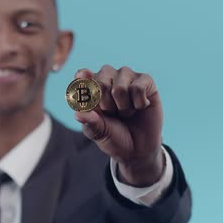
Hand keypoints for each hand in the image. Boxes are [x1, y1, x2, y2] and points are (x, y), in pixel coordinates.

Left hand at [74, 65, 164, 186]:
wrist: (138, 147)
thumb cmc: (113, 136)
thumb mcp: (98, 132)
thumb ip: (89, 122)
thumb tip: (78, 115)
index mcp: (90, 86)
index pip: (82, 76)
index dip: (82, 78)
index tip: (82, 78)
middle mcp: (107, 75)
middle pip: (101, 84)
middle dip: (107, 106)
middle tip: (113, 113)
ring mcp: (126, 75)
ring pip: (119, 89)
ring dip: (123, 108)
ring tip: (126, 111)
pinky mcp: (145, 79)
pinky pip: (138, 89)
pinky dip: (138, 104)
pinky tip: (139, 107)